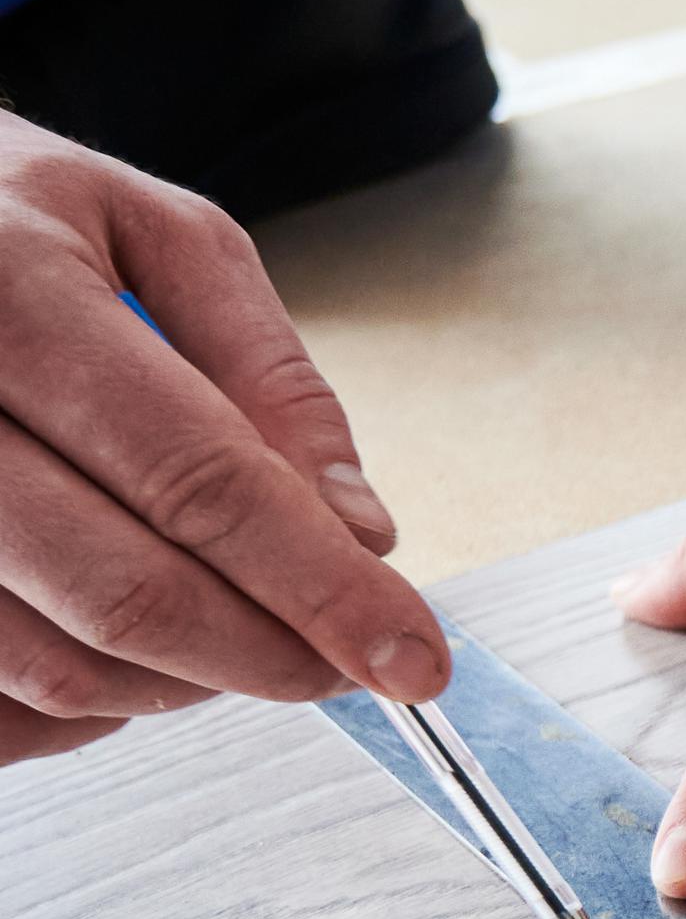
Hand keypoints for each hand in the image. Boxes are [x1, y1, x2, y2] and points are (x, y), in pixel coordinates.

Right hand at [0, 115, 447, 765]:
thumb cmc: (4, 218)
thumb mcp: (150, 228)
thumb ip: (268, 374)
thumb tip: (358, 530)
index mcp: (9, 294)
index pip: (200, 482)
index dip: (324, 590)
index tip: (411, 657)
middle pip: (131, 595)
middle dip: (272, 656)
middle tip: (344, 662)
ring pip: (59, 668)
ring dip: (183, 685)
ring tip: (235, 629)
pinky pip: (0, 701)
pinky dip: (92, 701)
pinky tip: (130, 644)